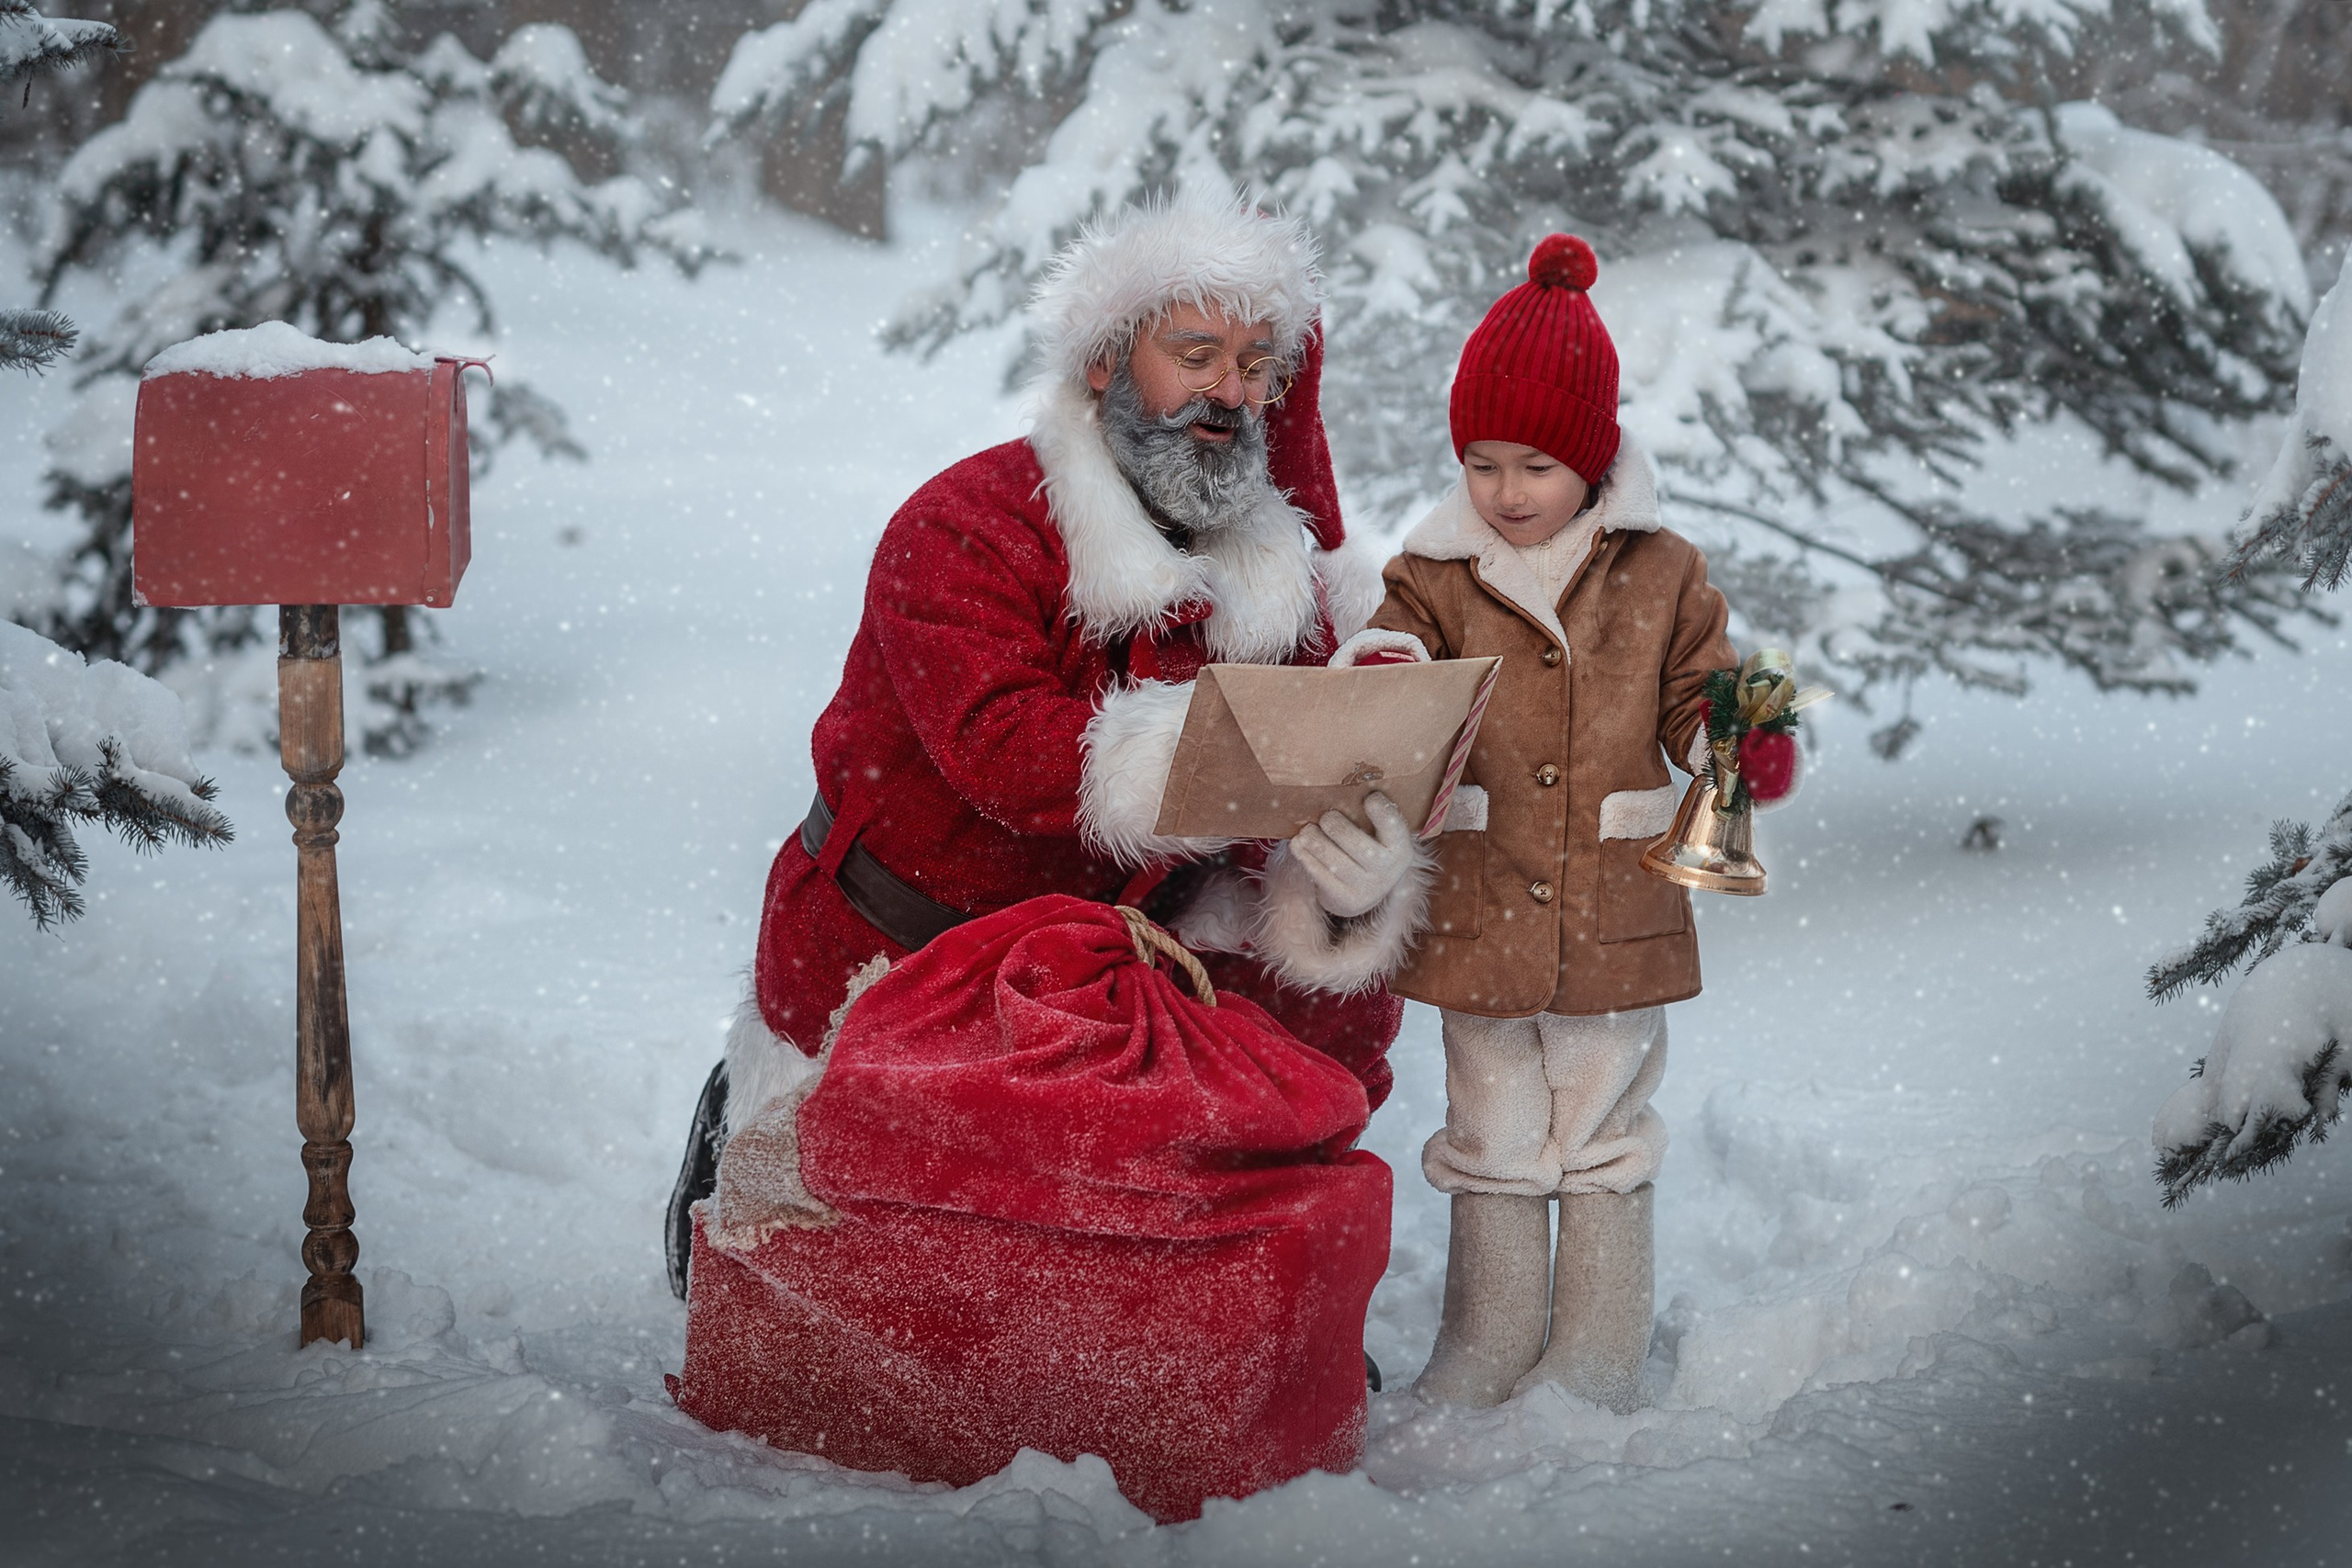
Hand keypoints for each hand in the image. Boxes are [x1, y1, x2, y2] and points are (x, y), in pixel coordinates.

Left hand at [1290, 792, 1414, 918]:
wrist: (1363, 889)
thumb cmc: (1367, 846)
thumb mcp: (1377, 833)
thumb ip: (1370, 814)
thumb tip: (1344, 782)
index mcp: (1400, 849)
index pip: (1395, 828)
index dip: (1383, 812)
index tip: (1369, 798)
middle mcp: (1388, 872)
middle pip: (1361, 847)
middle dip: (1338, 828)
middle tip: (1326, 816)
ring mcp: (1367, 889)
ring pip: (1337, 863)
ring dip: (1316, 842)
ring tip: (1306, 830)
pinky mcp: (1345, 901)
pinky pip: (1321, 877)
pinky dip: (1306, 858)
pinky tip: (1298, 845)